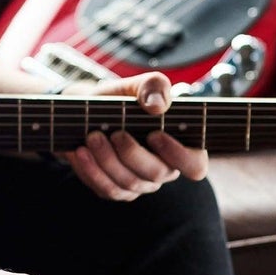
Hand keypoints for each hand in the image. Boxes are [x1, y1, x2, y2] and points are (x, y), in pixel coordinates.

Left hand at [66, 70, 209, 201]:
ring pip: (128, 183)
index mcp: (181, 146)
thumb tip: (158, 106)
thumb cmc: (122, 99)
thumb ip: (154, 86)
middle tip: (115, 132)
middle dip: (132, 153)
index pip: (195, 165)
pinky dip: (91, 170)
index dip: (179, 156)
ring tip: (92, 137)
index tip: (155, 134)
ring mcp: (140, 183)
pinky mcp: (115, 189)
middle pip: (156, 174)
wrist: (88, 112)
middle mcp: (164, 169)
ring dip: (107, 160)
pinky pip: (107, 189)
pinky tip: (80, 152)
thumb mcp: (137, 85)